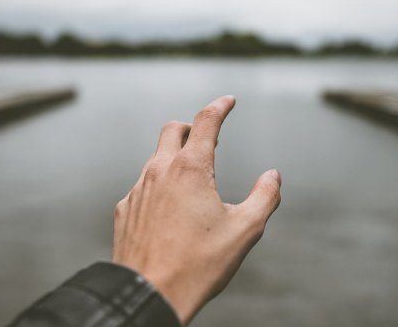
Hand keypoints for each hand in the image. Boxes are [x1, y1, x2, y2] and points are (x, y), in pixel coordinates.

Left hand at [111, 95, 281, 324]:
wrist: (149, 295)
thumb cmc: (198, 264)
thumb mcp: (245, 230)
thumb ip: (265, 196)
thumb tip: (272, 176)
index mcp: (190, 169)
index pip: (206, 122)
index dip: (219, 107)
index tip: (228, 101)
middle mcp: (159, 172)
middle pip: (171, 130)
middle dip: (191, 128)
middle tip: (206, 139)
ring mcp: (137, 190)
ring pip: (155, 160)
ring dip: (174, 160)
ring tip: (192, 183)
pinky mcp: (124, 211)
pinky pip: (142, 188)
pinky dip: (158, 188)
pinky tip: (169, 212)